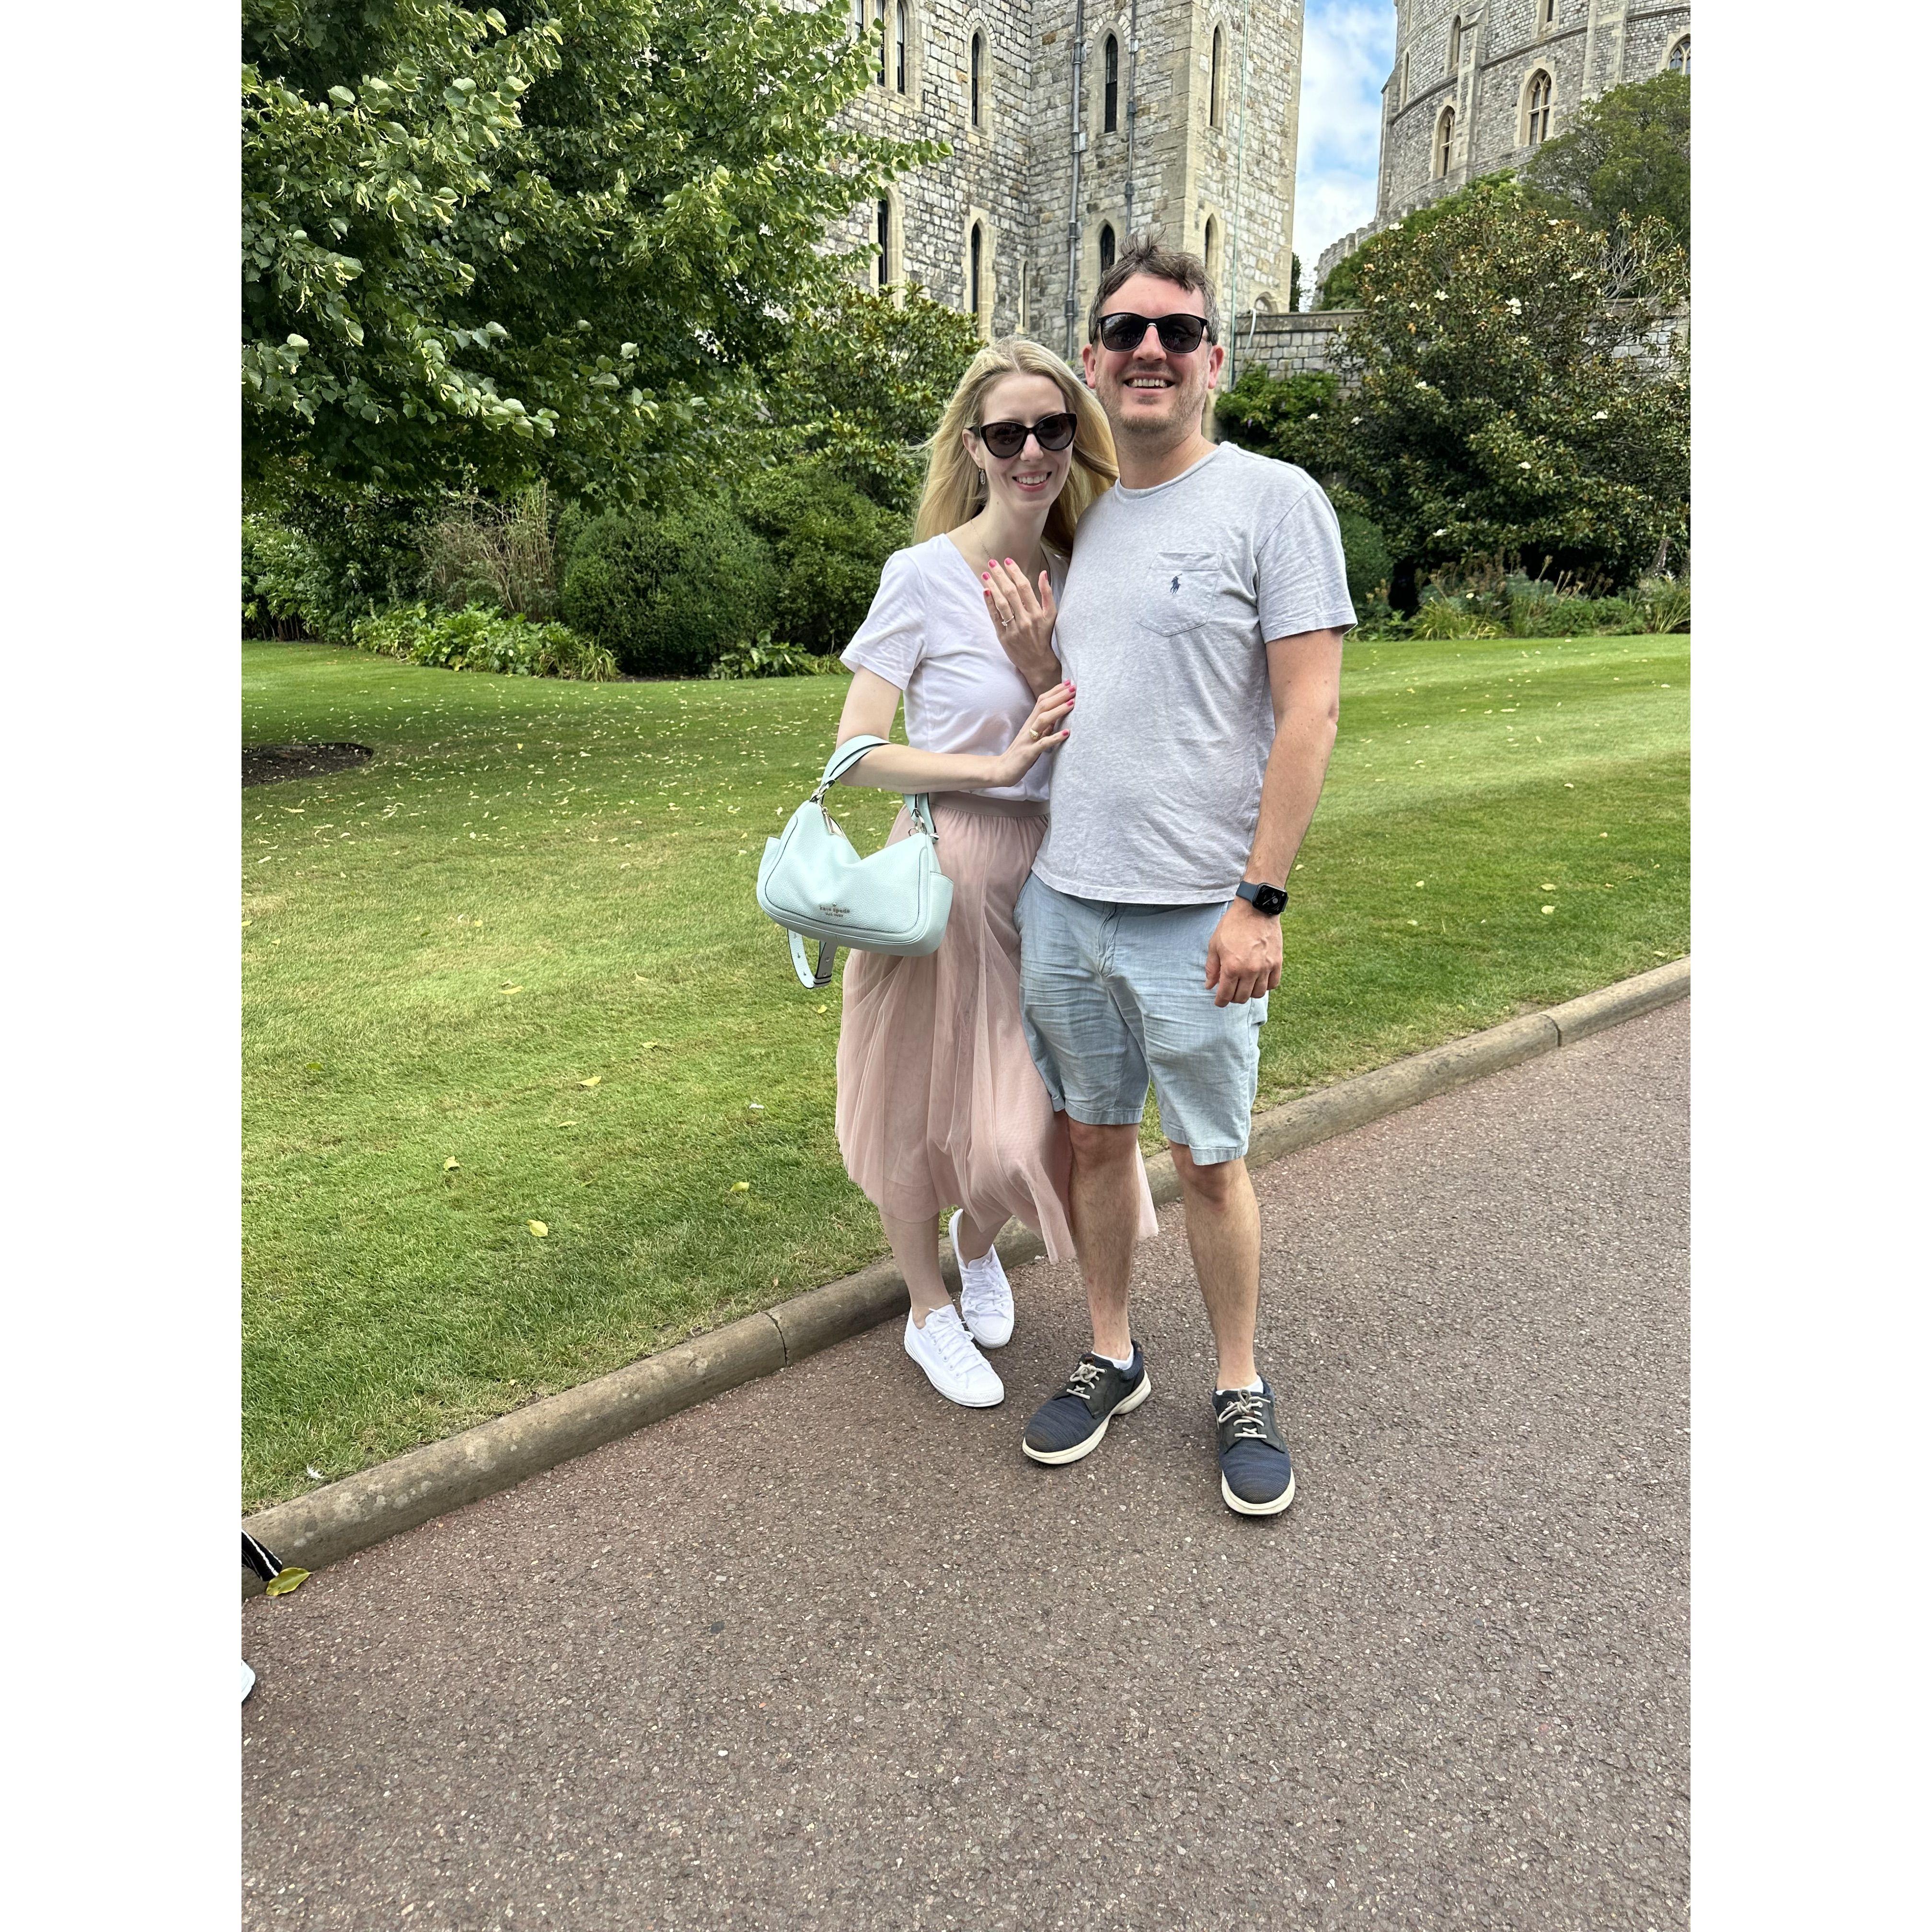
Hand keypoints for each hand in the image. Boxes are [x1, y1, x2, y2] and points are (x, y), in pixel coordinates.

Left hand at [982, 558, 1059, 688]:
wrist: (1037, 662)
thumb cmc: (1044, 635)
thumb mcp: (1051, 615)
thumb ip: (1047, 594)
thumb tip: (1043, 573)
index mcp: (1037, 613)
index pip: (1024, 587)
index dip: (1015, 572)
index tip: (1007, 561)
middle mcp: (1025, 620)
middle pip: (1010, 593)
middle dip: (1000, 576)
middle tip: (992, 563)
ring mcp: (1013, 629)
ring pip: (1001, 604)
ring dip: (992, 587)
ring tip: (985, 575)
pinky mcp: (1003, 637)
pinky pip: (995, 617)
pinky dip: (990, 604)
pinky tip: (985, 591)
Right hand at [985, 682, 1073, 787]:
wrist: (1002, 769)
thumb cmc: (1020, 753)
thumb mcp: (1033, 737)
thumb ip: (1044, 727)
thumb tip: (1057, 718)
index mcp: (1030, 723)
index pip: (1041, 701)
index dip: (1055, 691)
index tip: (1068, 683)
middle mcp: (1028, 728)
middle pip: (1043, 706)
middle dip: (1059, 696)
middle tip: (1074, 688)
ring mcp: (1028, 740)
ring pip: (1043, 720)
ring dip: (1058, 711)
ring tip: (1072, 704)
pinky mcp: (1029, 753)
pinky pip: (1043, 743)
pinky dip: (1055, 737)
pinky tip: (1067, 733)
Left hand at [1204, 898, 1281, 1007]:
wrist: (1255, 909)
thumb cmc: (1232, 925)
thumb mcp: (1215, 945)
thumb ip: (1212, 968)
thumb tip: (1209, 986)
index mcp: (1231, 967)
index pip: (1226, 995)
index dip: (1220, 1002)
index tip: (1219, 1002)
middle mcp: (1249, 971)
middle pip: (1242, 997)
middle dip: (1233, 998)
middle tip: (1230, 991)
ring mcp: (1265, 967)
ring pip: (1258, 993)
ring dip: (1249, 993)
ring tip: (1244, 985)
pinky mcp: (1277, 962)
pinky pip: (1273, 984)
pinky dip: (1266, 986)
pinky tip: (1259, 980)